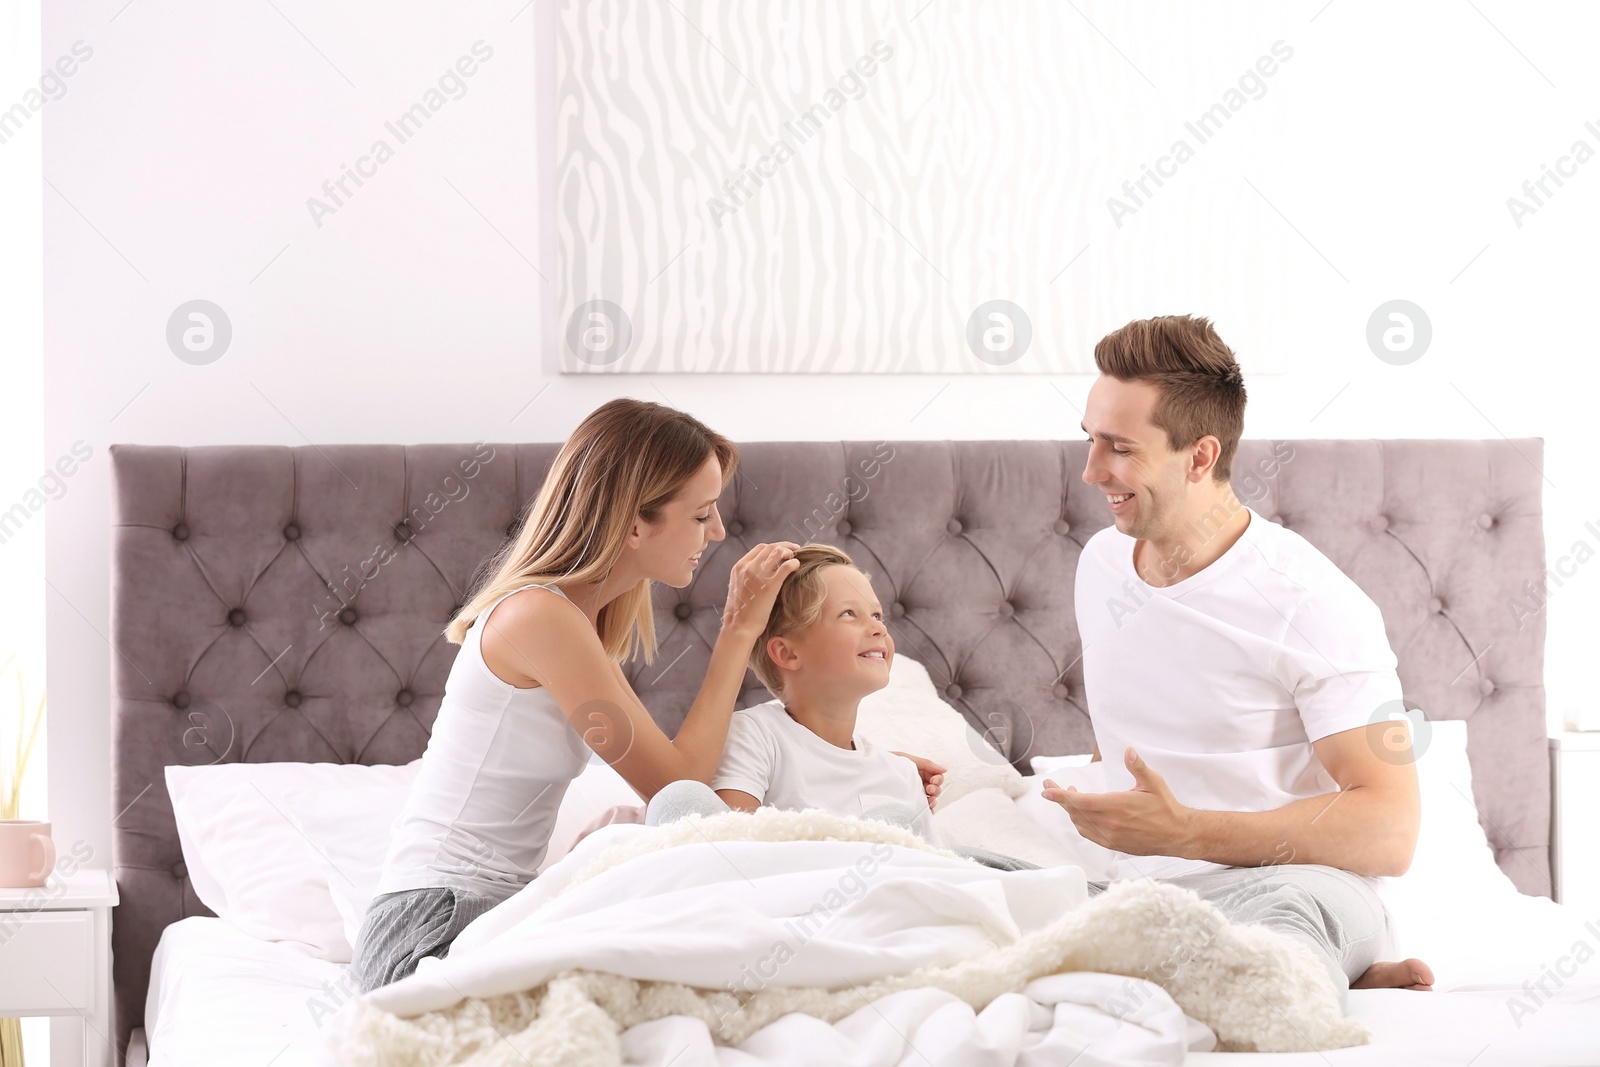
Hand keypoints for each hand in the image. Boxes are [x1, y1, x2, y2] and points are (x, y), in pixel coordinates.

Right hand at [721, 542, 800, 637]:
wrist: (739, 627)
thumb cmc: (740, 612)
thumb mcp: (738, 588)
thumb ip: (746, 576)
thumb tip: (759, 572)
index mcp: (739, 567)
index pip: (760, 548)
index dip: (774, 546)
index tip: (783, 550)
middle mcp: (748, 567)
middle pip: (770, 547)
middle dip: (785, 546)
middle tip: (795, 550)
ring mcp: (758, 575)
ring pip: (778, 552)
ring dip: (789, 552)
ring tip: (796, 557)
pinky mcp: (770, 586)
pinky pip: (785, 567)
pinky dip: (794, 563)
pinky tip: (797, 566)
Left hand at [892, 752, 945, 810]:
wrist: (872, 771)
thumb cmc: (889, 763)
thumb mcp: (907, 759)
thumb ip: (927, 764)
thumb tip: (945, 769)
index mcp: (921, 772)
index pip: (937, 777)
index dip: (938, 779)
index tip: (933, 780)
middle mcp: (919, 784)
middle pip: (936, 789)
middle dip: (935, 790)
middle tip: (928, 789)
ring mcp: (915, 794)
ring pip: (931, 800)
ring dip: (933, 801)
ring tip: (928, 800)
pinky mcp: (909, 804)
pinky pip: (922, 810)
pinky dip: (927, 811)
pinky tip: (926, 810)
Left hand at [1041, 747, 1196, 856]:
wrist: (1178, 834)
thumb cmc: (1165, 806)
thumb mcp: (1153, 782)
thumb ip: (1137, 766)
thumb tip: (1128, 750)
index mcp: (1116, 806)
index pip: (1080, 801)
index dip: (1060, 796)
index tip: (1046, 790)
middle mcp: (1110, 823)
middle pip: (1075, 812)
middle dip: (1060, 799)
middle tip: (1051, 787)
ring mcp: (1111, 836)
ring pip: (1080, 824)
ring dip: (1071, 811)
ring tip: (1071, 796)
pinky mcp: (1114, 845)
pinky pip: (1089, 834)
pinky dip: (1080, 823)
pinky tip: (1082, 813)